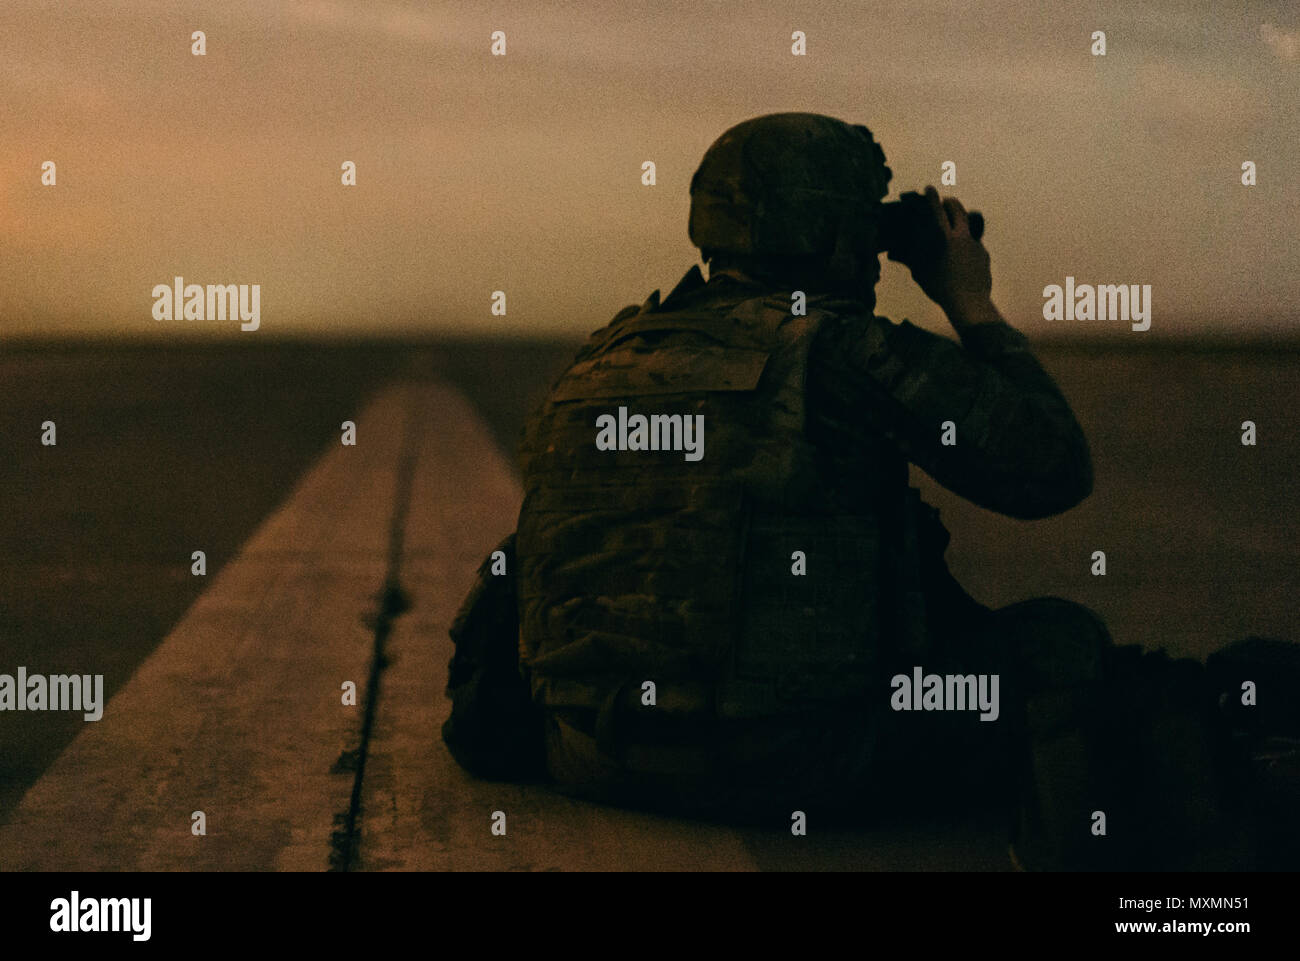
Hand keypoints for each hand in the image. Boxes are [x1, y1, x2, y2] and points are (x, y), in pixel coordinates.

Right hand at [892, 186, 993, 320]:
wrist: (969, 302)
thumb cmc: (941, 288)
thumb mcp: (921, 273)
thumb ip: (909, 259)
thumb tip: (892, 254)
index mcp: (945, 239)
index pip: (937, 211)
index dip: (932, 198)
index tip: (929, 189)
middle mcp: (963, 237)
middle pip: (958, 210)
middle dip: (950, 203)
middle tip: (944, 203)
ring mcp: (976, 244)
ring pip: (968, 226)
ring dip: (959, 223)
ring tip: (952, 230)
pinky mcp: (984, 254)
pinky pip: (974, 244)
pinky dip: (966, 245)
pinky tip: (961, 258)